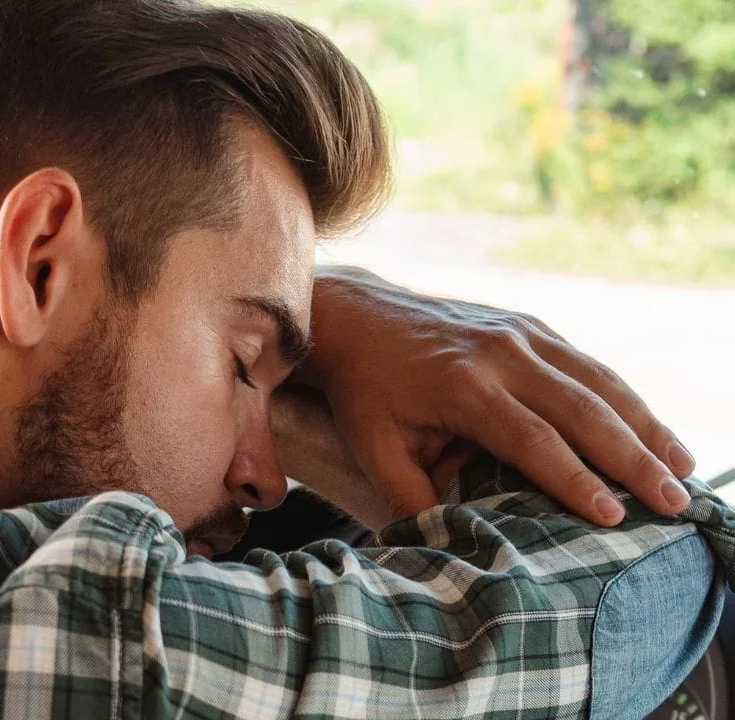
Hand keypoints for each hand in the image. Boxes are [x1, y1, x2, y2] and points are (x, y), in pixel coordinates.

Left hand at [293, 265, 695, 526]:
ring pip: (597, 381)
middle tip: (673, 502)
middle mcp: (500, 354)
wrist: (356, 318)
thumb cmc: (365, 393)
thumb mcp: (375, 449)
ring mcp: (519, 332)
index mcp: (463, 386)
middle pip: (582, 409)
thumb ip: (413, 499)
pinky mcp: (528, 325)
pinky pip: (587, 364)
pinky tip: (652, 431)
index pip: (533, 440)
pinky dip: (626, 398)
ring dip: (645, 425)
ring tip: (683, 469)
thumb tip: (450, 549)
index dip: (576, 479)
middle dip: (634, 458)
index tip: (615, 517)